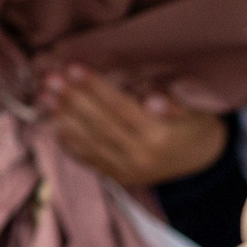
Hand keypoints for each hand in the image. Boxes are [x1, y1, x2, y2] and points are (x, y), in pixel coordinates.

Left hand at [40, 67, 226, 190]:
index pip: (120, 108)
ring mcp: (127, 171)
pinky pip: (89, 160)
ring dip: (63, 119)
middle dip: (72, 100)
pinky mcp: (118, 178)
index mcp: (160, 136)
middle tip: (49, 79)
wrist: (202, 162)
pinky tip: (53, 124)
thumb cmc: (194, 126)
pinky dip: (70, 143)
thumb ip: (174, 105)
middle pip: (99, 125)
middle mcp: (140, 157)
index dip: (95, 87)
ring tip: (44, 97)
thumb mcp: (195, 111)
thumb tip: (154, 101)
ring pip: (90, 143)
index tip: (73, 68)